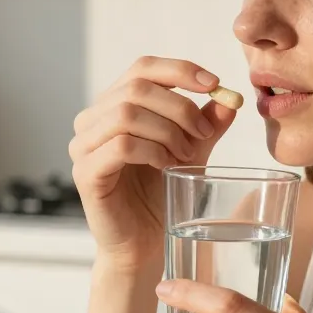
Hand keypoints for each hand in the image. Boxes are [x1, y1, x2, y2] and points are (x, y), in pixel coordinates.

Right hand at [69, 56, 236, 269]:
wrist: (146, 244)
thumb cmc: (163, 194)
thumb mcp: (192, 151)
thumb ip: (205, 123)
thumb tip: (229, 98)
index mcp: (114, 105)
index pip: (142, 68)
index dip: (179, 70)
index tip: (214, 84)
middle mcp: (91, 119)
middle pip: (136, 87)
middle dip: (179, 106)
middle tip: (204, 133)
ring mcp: (83, 146)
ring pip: (127, 114)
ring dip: (167, 130)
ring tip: (186, 155)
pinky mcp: (85, 173)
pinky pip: (121, 146)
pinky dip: (152, 151)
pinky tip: (168, 167)